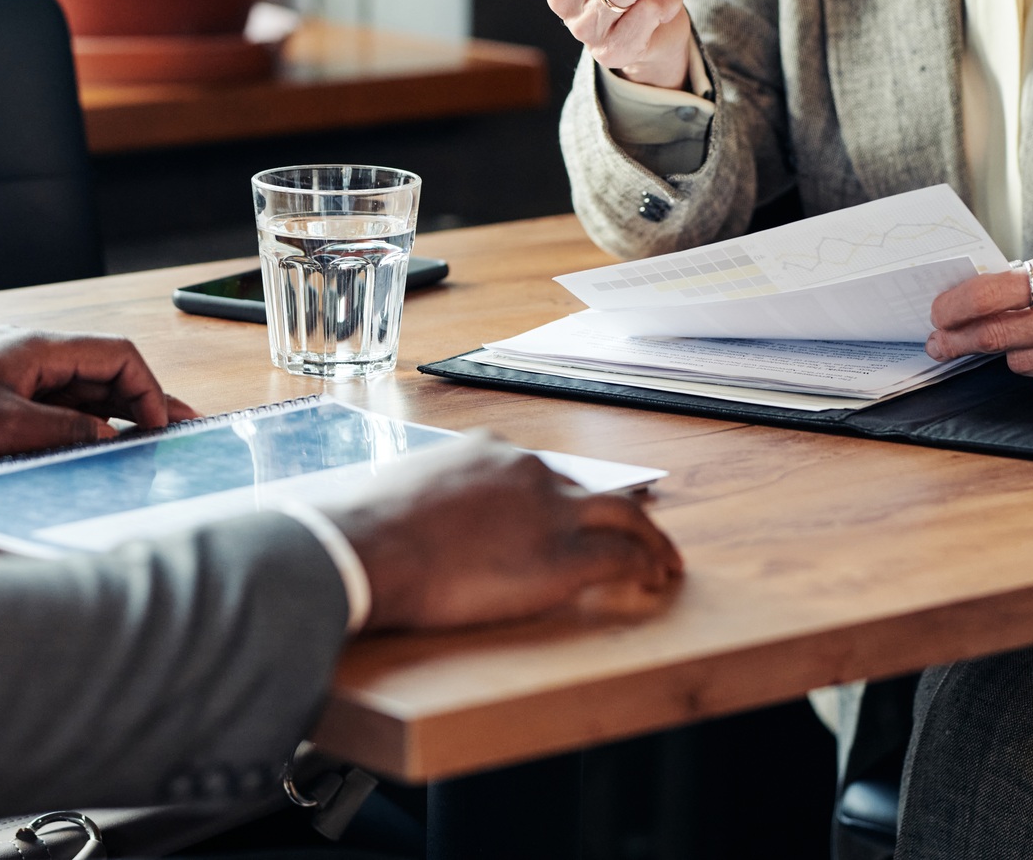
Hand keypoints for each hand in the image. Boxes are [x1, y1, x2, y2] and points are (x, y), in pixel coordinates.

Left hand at [0, 327, 198, 467]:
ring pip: (78, 388)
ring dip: (112, 412)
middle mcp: (31, 353)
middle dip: (144, 401)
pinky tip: (86, 444)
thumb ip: (62, 430)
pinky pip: (49, 401)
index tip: (160, 428)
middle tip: (182, 429)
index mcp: (40, 348)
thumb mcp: (0, 428)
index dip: (148, 390)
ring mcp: (11, 370)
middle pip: (103, 371)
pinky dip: (77, 420)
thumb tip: (108, 436)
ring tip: (146, 440)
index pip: (117, 356)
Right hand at [319, 434, 682, 631]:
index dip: (559, 499)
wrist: (373, 548)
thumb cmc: (369, 529)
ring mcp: (551, 511)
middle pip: (589, 489)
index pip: (539, 472)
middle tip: (634, 535)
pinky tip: (653, 581)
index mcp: (488, 450)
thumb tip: (415, 521)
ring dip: (650, 538)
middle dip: (616, 514)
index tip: (564, 516)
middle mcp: (527, 469)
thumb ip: (430, 499)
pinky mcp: (564, 557)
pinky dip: (645, 566)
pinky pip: (623, 558)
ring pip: (624, 515)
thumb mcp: (402, 491)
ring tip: (663, 561)